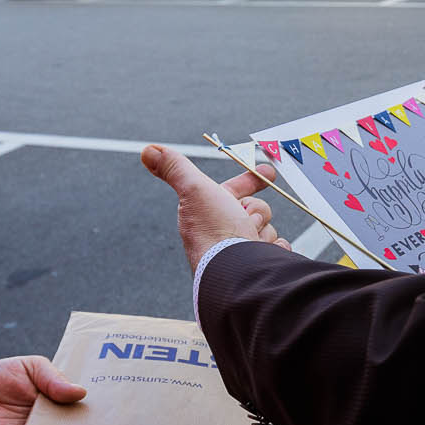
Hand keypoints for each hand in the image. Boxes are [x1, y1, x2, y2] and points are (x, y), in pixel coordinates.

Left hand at [141, 145, 289, 269]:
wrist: (237, 274)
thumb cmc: (215, 232)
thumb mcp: (194, 189)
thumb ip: (176, 168)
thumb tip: (148, 150)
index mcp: (207, 216)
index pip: (231, 192)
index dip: (248, 181)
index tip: (269, 173)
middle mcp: (222, 235)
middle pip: (253, 209)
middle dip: (257, 210)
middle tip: (250, 218)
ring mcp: (242, 253)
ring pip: (266, 228)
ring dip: (263, 231)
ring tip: (250, 241)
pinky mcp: (260, 268)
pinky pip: (276, 249)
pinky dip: (274, 249)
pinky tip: (266, 254)